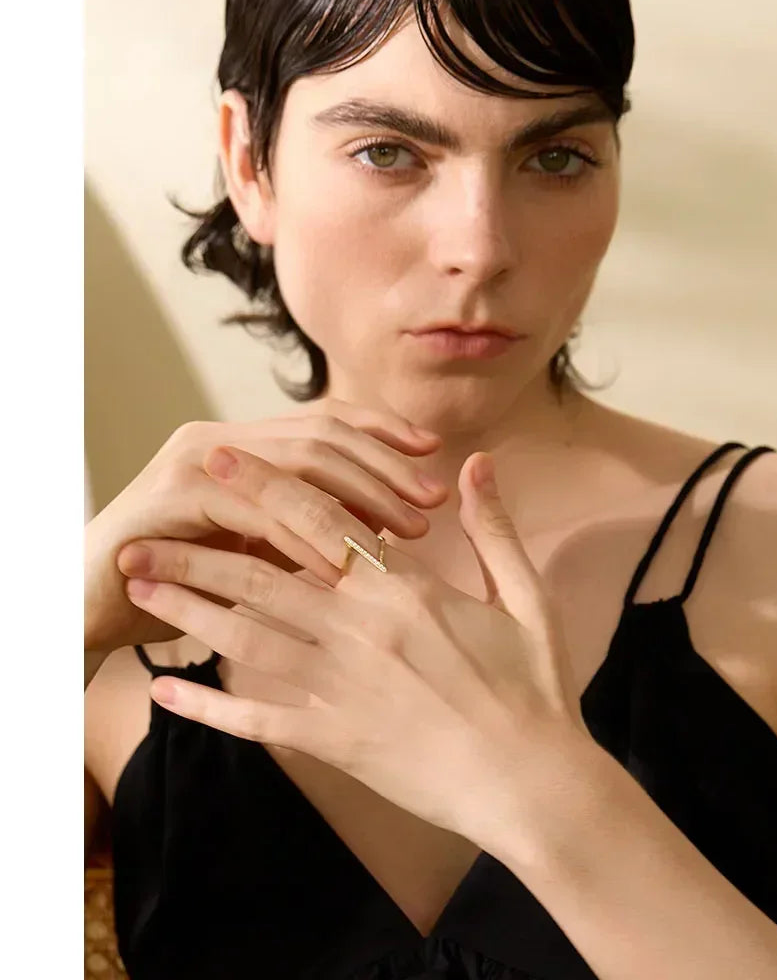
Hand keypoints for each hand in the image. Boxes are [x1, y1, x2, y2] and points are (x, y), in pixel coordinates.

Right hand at [85, 403, 447, 652]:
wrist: (92, 606)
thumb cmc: (185, 580)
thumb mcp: (259, 548)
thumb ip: (307, 527)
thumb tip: (383, 523)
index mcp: (246, 444)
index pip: (327, 420)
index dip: (384, 432)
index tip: (433, 457)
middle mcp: (220, 439)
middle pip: (321, 437)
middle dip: (385, 468)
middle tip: (431, 502)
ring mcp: (193, 462)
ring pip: (294, 465)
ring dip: (357, 498)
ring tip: (403, 531)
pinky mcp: (170, 498)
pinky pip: (253, 510)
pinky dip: (302, 536)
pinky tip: (341, 563)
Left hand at [116, 446, 589, 856]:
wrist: (532, 784)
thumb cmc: (534, 689)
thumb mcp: (526, 598)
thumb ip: (493, 528)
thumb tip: (477, 464)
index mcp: (405, 589)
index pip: (319, 521)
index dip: (262, 487)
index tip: (217, 462)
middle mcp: (360, 631)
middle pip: (261, 577)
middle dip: (197, 550)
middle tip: (143, 534)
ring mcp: (341, 689)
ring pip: (246, 639)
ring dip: (188, 610)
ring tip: (140, 589)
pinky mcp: (334, 741)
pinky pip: (258, 720)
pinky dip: (208, 706)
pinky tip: (166, 690)